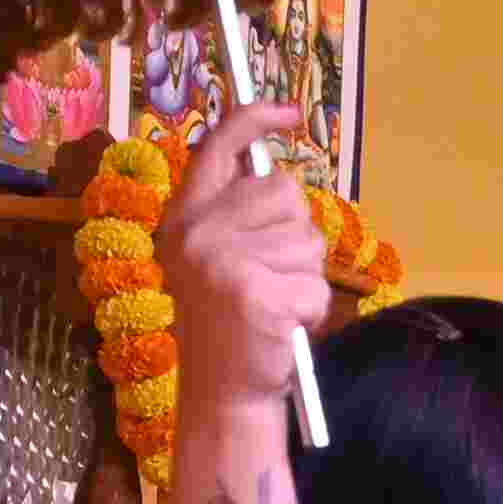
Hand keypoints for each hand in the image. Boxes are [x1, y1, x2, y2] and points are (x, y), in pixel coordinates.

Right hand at [152, 104, 331, 412]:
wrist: (221, 393)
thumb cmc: (229, 325)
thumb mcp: (217, 259)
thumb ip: (238, 217)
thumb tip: (280, 178)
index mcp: (185, 217)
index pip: (218, 147)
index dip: (255, 120)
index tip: (288, 110)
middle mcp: (198, 232)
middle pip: (286, 193)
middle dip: (296, 235)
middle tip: (272, 276)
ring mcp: (224, 261)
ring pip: (309, 242)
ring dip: (306, 277)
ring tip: (274, 304)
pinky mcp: (256, 294)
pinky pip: (317, 287)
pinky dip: (313, 312)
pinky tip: (283, 327)